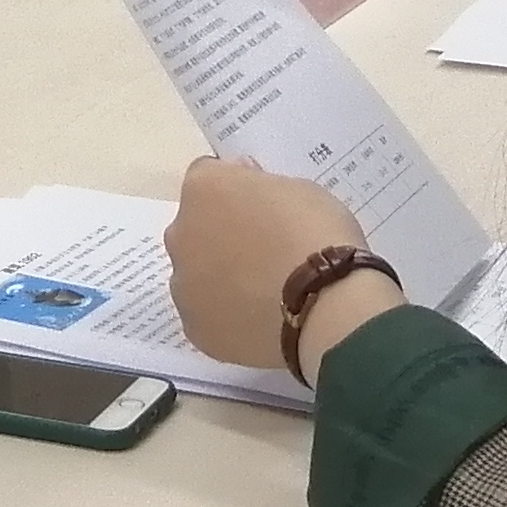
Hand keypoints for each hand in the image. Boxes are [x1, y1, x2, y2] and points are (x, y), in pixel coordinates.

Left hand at [166, 158, 389, 373]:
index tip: (264, 205)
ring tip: (265, 292)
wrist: (326, 305)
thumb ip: (260, 187)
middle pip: (195, 228)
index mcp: (203, 188)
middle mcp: (180, 234)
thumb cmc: (317, 234)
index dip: (237, 190)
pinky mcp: (196, 330)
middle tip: (265, 251)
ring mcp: (183, 286)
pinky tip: (260, 320)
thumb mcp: (298, 189)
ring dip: (220, 277)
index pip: (209, 177)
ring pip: (197, 275)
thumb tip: (245, 188)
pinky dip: (228, 315)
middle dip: (221, 234)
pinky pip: (209, 315)